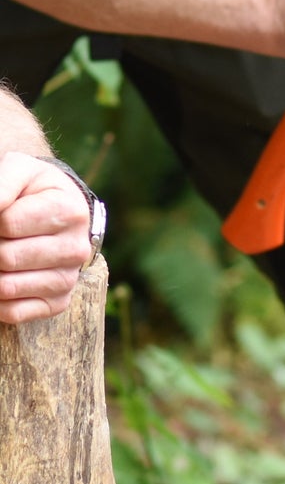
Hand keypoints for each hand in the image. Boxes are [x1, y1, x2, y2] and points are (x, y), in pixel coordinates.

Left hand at [0, 154, 93, 322]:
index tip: (3, 213)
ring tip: (4, 252)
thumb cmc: (33, 190)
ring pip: (5, 287)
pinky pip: (12, 312)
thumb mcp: (19, 171)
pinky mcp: (58, 302)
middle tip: (2, 236)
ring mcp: (69, 278)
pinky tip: (5, 276)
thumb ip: (2, 185)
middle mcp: (77, 248)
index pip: (7, 224)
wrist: (60, 211)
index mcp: (71, 212)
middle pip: (5, 258)